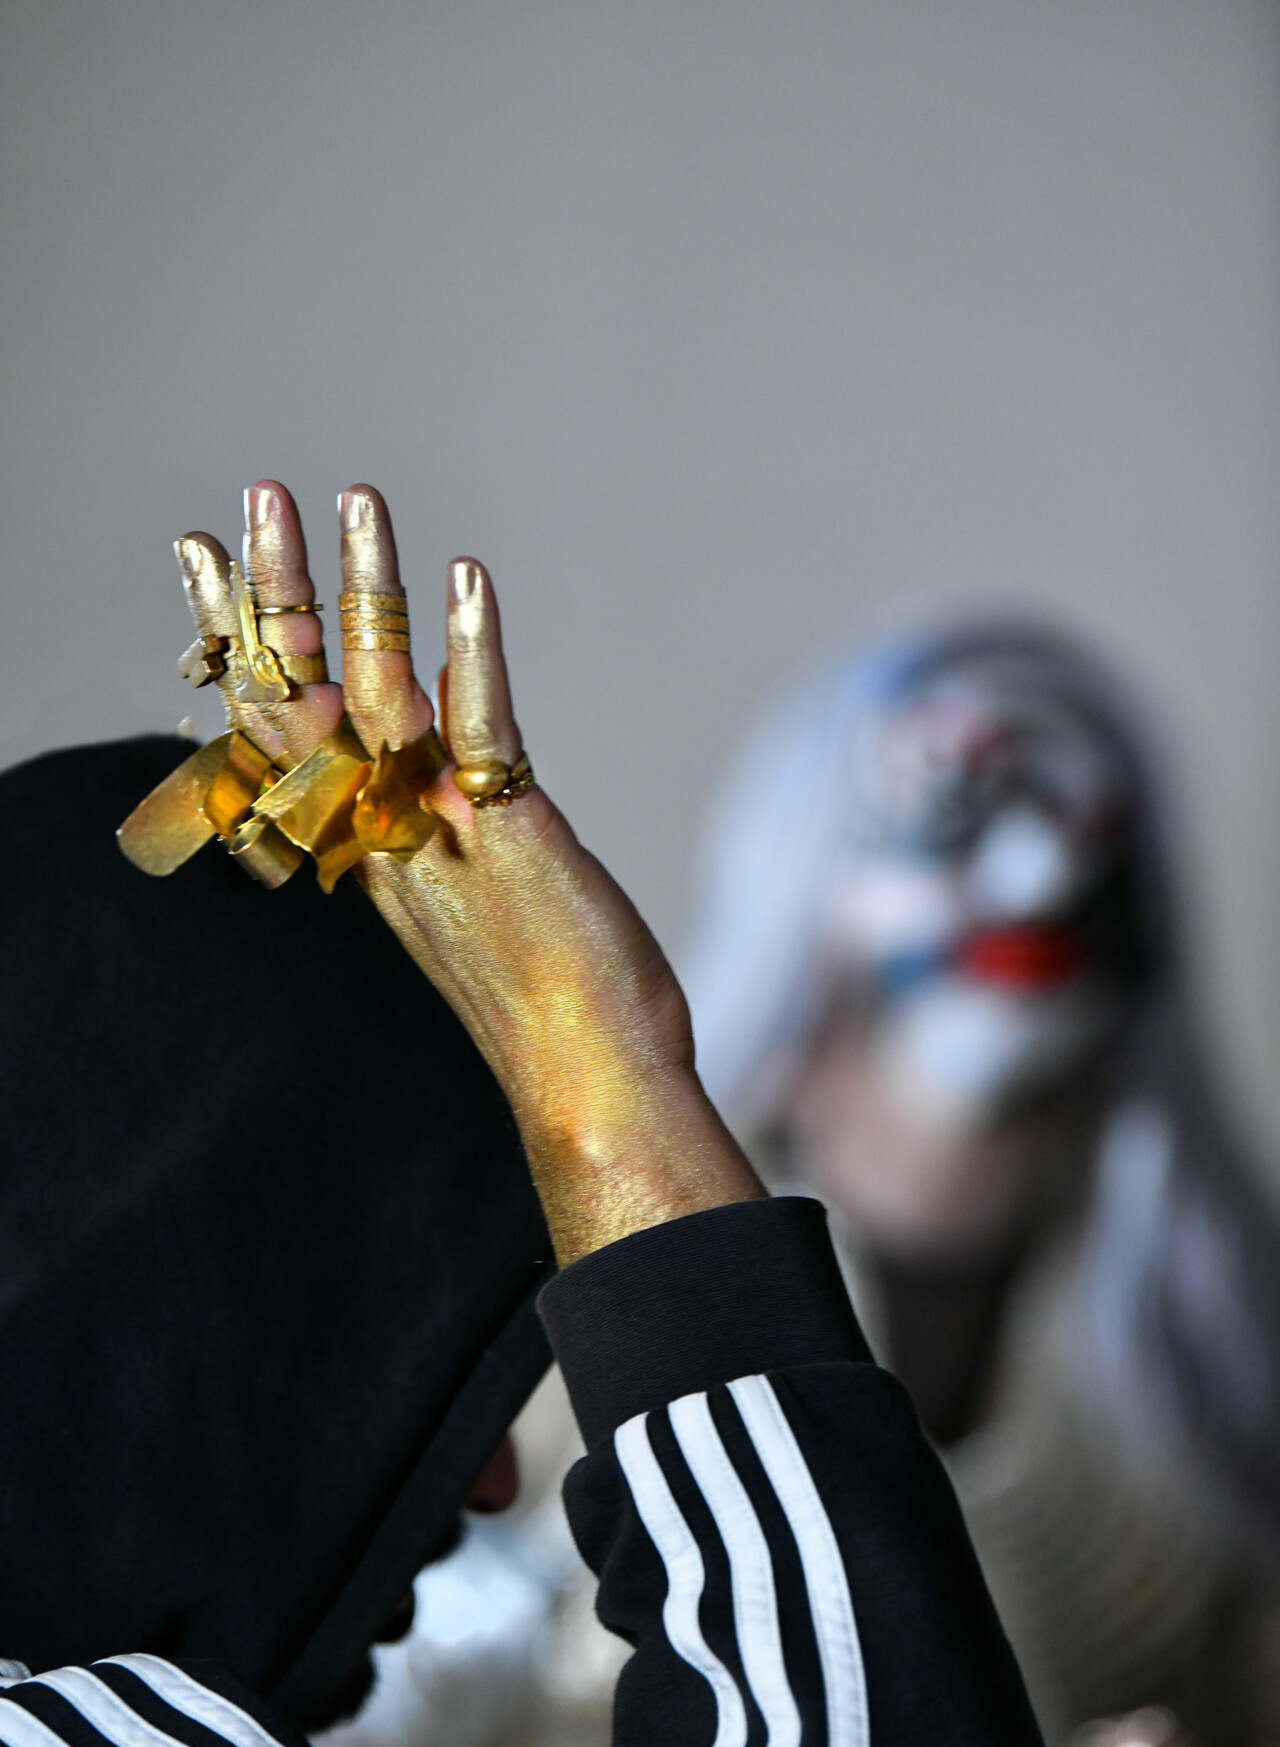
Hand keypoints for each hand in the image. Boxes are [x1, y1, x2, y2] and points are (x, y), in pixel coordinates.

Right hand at [174, 480, 762, 1262]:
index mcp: (368, 842)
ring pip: (381, 695)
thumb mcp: (471, 897)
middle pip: (306, 696)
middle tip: (254, 496)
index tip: (211, 558)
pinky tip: (466, 579)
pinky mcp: (513, 836)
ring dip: (365, 590)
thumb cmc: (546, 1001)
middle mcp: (387, 832)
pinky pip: (483, 729)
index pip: (284, 724)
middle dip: (278, 592)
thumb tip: (452, 752)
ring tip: (353, 499)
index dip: (247, 637)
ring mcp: (444, 833)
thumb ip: (442, 820)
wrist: (587, 1085)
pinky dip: (472, 652)